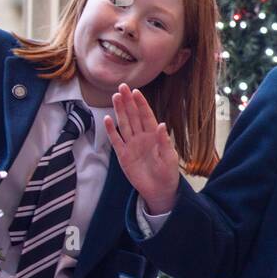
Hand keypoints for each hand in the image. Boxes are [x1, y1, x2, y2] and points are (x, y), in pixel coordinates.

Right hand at [105, 83, 179, 214]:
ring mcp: (131, 145)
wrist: (160, 190)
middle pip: (133, 116)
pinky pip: (116, 141)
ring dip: (119, 111)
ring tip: (115, 97)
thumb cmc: (168, 173)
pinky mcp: (123, 156)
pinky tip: (107, 119)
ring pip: (124, 124)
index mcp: (155, 135)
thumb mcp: (169, 157)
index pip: (146, 116)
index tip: (136, 91)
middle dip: (128, 101)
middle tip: (122, 87)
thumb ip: (164, 141)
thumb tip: (162, 125)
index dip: (141, 104)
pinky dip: (111, 130)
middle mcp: (141, 137)